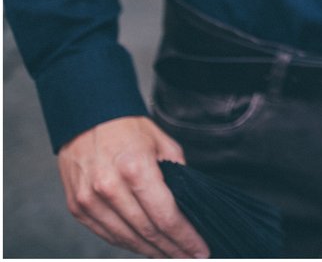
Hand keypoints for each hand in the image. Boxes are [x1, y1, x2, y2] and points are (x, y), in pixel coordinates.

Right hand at [57, 116, 209, 257]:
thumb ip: (178, 177)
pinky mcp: (77, 206)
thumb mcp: (164, 144)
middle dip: (172, 249)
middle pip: (147, 232)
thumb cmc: (130, 128)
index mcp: (136, 169)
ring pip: (126, 238)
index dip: (186, 238)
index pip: (166, 217)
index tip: (201, 251)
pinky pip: (106, 234)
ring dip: (151, 251)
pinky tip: (146, 247)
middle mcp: (109, 187)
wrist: (87, 117)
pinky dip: (128, 243)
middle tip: (190, 258)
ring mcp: (89, 199)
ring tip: (171, 255)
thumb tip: (191, 207)